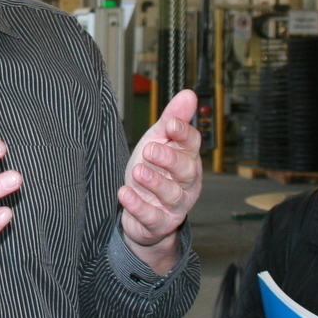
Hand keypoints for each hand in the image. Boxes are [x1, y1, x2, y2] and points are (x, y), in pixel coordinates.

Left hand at [119, 88, 203, 274]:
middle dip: (169, 159)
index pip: (192, 143)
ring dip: (154, 182)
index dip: (183, 133)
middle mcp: (186, 183)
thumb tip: (189, 93)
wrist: (142, 212)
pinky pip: (152, 217)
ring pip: (172, 194)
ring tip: (138, 171)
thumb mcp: (159, 142)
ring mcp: (174, 205)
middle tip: (149, 150)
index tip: (171, 124)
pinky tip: (124, 193)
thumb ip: (172, 120)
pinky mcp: (159, 224)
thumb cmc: (154, 172)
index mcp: (187, 158)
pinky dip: (138, 206)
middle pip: (186, 170)